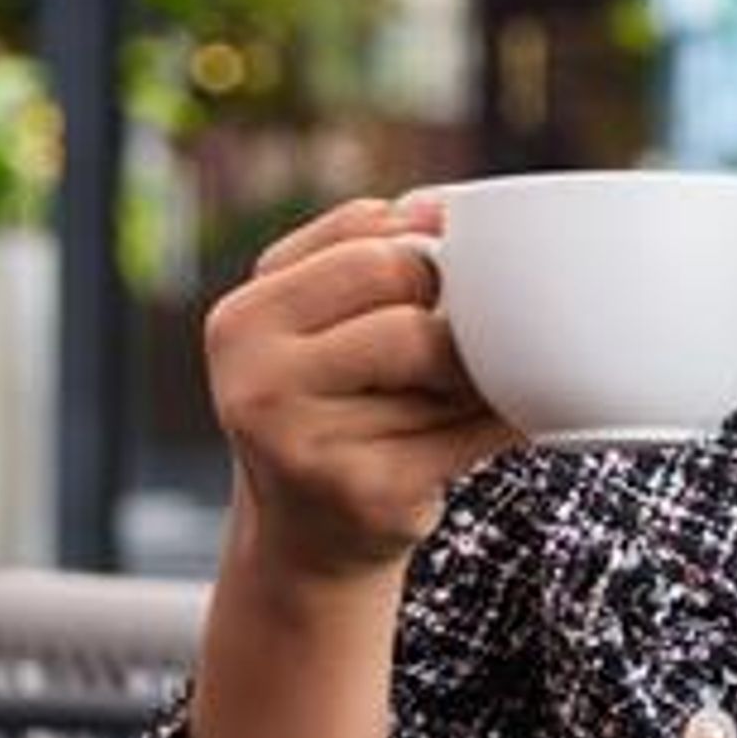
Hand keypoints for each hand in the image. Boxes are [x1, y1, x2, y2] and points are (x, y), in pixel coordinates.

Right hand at [203, 195, 518, 593]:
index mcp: (241, 321)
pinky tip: (463, 433)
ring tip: (438, 399)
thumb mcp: (313, 311)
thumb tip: (439, 204)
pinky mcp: (371, 496)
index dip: (427, 263)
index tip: (427, 291)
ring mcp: (308, 449)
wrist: (306, 533)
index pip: (377, 251)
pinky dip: (495, 423)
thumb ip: (364, 242)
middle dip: (448, 326)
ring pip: (451, 373)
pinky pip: (475, 431)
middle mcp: (257, 385)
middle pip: (413, 315)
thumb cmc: (323, 397)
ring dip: (470, 380)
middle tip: (437, 355)